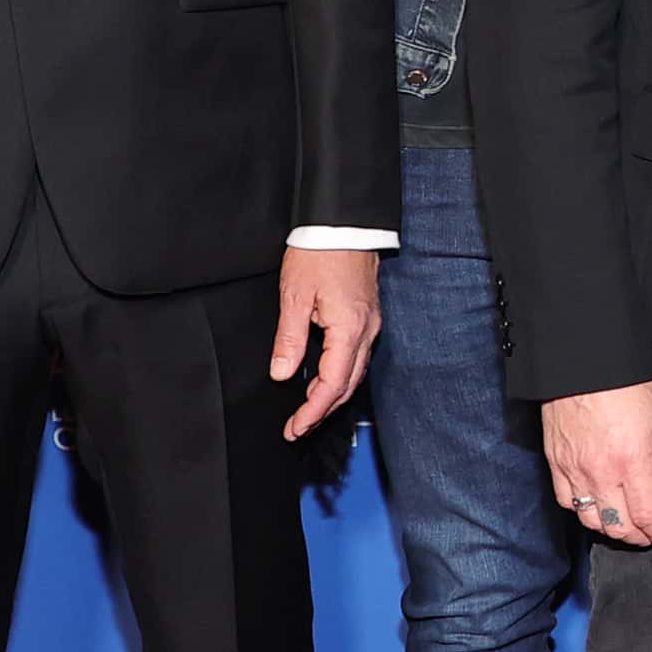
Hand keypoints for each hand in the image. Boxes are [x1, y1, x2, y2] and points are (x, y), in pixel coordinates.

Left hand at [269, 246, 381, 438]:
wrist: (344, 224)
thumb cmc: (320, 253)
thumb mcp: (294, 296)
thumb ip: (289, 339)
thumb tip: (282, 373)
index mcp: (349, 330)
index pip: (332, 384)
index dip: (313, 411)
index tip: (295, 428)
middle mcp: (366, 332)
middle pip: (347, 385)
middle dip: (322, 411)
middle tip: (297, 428)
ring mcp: (370, 325)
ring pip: (354, 374)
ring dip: (331, 396)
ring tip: (307, 410)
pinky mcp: (367, 318)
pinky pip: (357, 358)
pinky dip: (340, 376)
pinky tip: (323, 380)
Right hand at [543, 382, 651, 548]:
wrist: (580, 362)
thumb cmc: (623, 384)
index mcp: (631, 462)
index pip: (648, 516)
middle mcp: (600, 473)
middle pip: (620, 526)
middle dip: (641, 538)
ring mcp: (574, 470)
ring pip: (592, 521)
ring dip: (612, 531)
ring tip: (628, 527)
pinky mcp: (555, 463)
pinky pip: (566, 501)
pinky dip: (584, 513)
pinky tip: (597, 509)